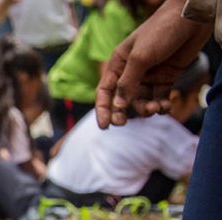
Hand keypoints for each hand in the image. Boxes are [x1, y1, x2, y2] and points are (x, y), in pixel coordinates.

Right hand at [95, 0, 212, 127]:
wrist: (191, 19)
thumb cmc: (161, 31)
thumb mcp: (140, 58)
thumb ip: (127, 83)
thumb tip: (117, 106)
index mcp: (118, 64)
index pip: (105, 91)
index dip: (103, 109)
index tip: (104, 126)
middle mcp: (131, 72)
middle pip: (122, 100)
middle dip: (123, 112)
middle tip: (124, 123)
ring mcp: (149, 76)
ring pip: (142, 101)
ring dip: (147, 108)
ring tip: (156, 107)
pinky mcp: (165, 78)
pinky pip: (159, 98)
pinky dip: (161, 105)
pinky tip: (165, 106)